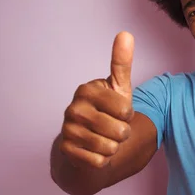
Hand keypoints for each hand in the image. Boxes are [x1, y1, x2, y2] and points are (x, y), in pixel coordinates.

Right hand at [59, 31, 134, 169]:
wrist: (85, 142)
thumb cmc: (106, 112)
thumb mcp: (118, 89)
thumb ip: (121, 63)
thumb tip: (126, 34)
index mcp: (87, 90)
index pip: (126, 109)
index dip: (128, 115)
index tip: (118, 111)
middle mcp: (73, 109)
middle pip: (120, 130)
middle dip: (122, 134)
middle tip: (112, 128)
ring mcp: (67, 131)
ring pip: (111, 148)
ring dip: (113, 147)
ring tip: (104, 139)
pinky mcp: (66, 152)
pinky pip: (100, 161)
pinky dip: (102, 160)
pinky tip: (93, 151)